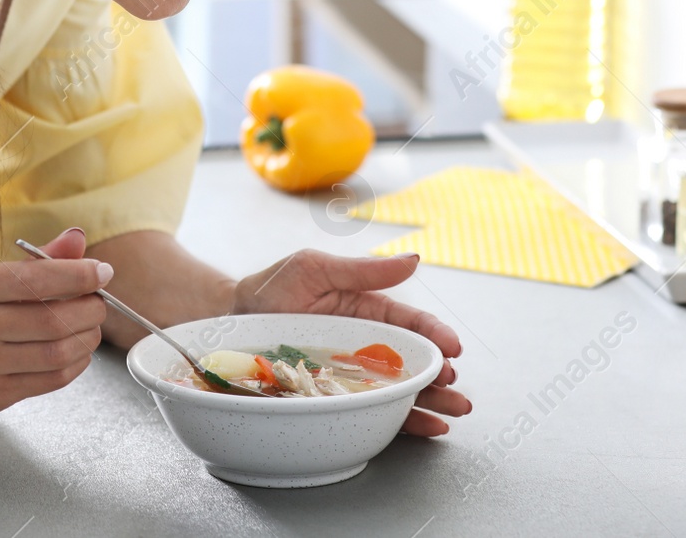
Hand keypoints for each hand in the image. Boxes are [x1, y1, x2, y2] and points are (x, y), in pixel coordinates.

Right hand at [0, 226, 108, 426]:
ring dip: (87, 338)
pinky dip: (76, 364)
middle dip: (90, 309)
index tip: (102, 272)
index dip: (79, 275)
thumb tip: (77, 239)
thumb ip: (36, 262)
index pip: (36, 278)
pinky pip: (51, 379)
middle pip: (52, 318)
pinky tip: (76, 352)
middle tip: (98, 304)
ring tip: (90, 328)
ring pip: (56, 352)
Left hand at [231, 249, 469, 436]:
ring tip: (456, 409)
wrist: (228, 323)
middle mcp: (364, 344)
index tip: (453, 347)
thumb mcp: (314, 269)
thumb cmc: (270, 290)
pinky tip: (430, 427)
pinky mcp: (337, 398)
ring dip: (434, 399)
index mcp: (365, 309)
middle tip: (455, 384)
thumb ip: (362, 270)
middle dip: (440, 373)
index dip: (435, 334)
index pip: (409, 323)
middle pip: (413, 360)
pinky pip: (376, 410)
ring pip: (402, 388)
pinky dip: (407, 420)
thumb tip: (414, 259)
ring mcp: (352, 374)